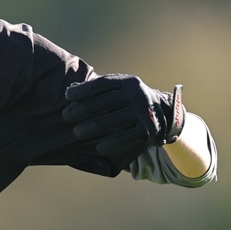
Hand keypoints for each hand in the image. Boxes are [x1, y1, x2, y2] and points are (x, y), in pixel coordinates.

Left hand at [62, 73, 183, 162]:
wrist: (164, 115)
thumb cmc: (130, 101)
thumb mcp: (120, 90)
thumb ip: (100, 90)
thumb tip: (69, 91)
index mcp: (128, 82)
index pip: (103, 84)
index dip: (84, 90)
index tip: (67, 96)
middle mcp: (138, 94)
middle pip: (105, 102)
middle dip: (83, 110)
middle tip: (66, 116)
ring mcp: (144, 112)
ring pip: (114, 120)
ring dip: (93, 127)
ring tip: (77, 132)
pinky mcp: (149, 130)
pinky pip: (127, 137)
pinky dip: (112, 142)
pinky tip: (98, 147)